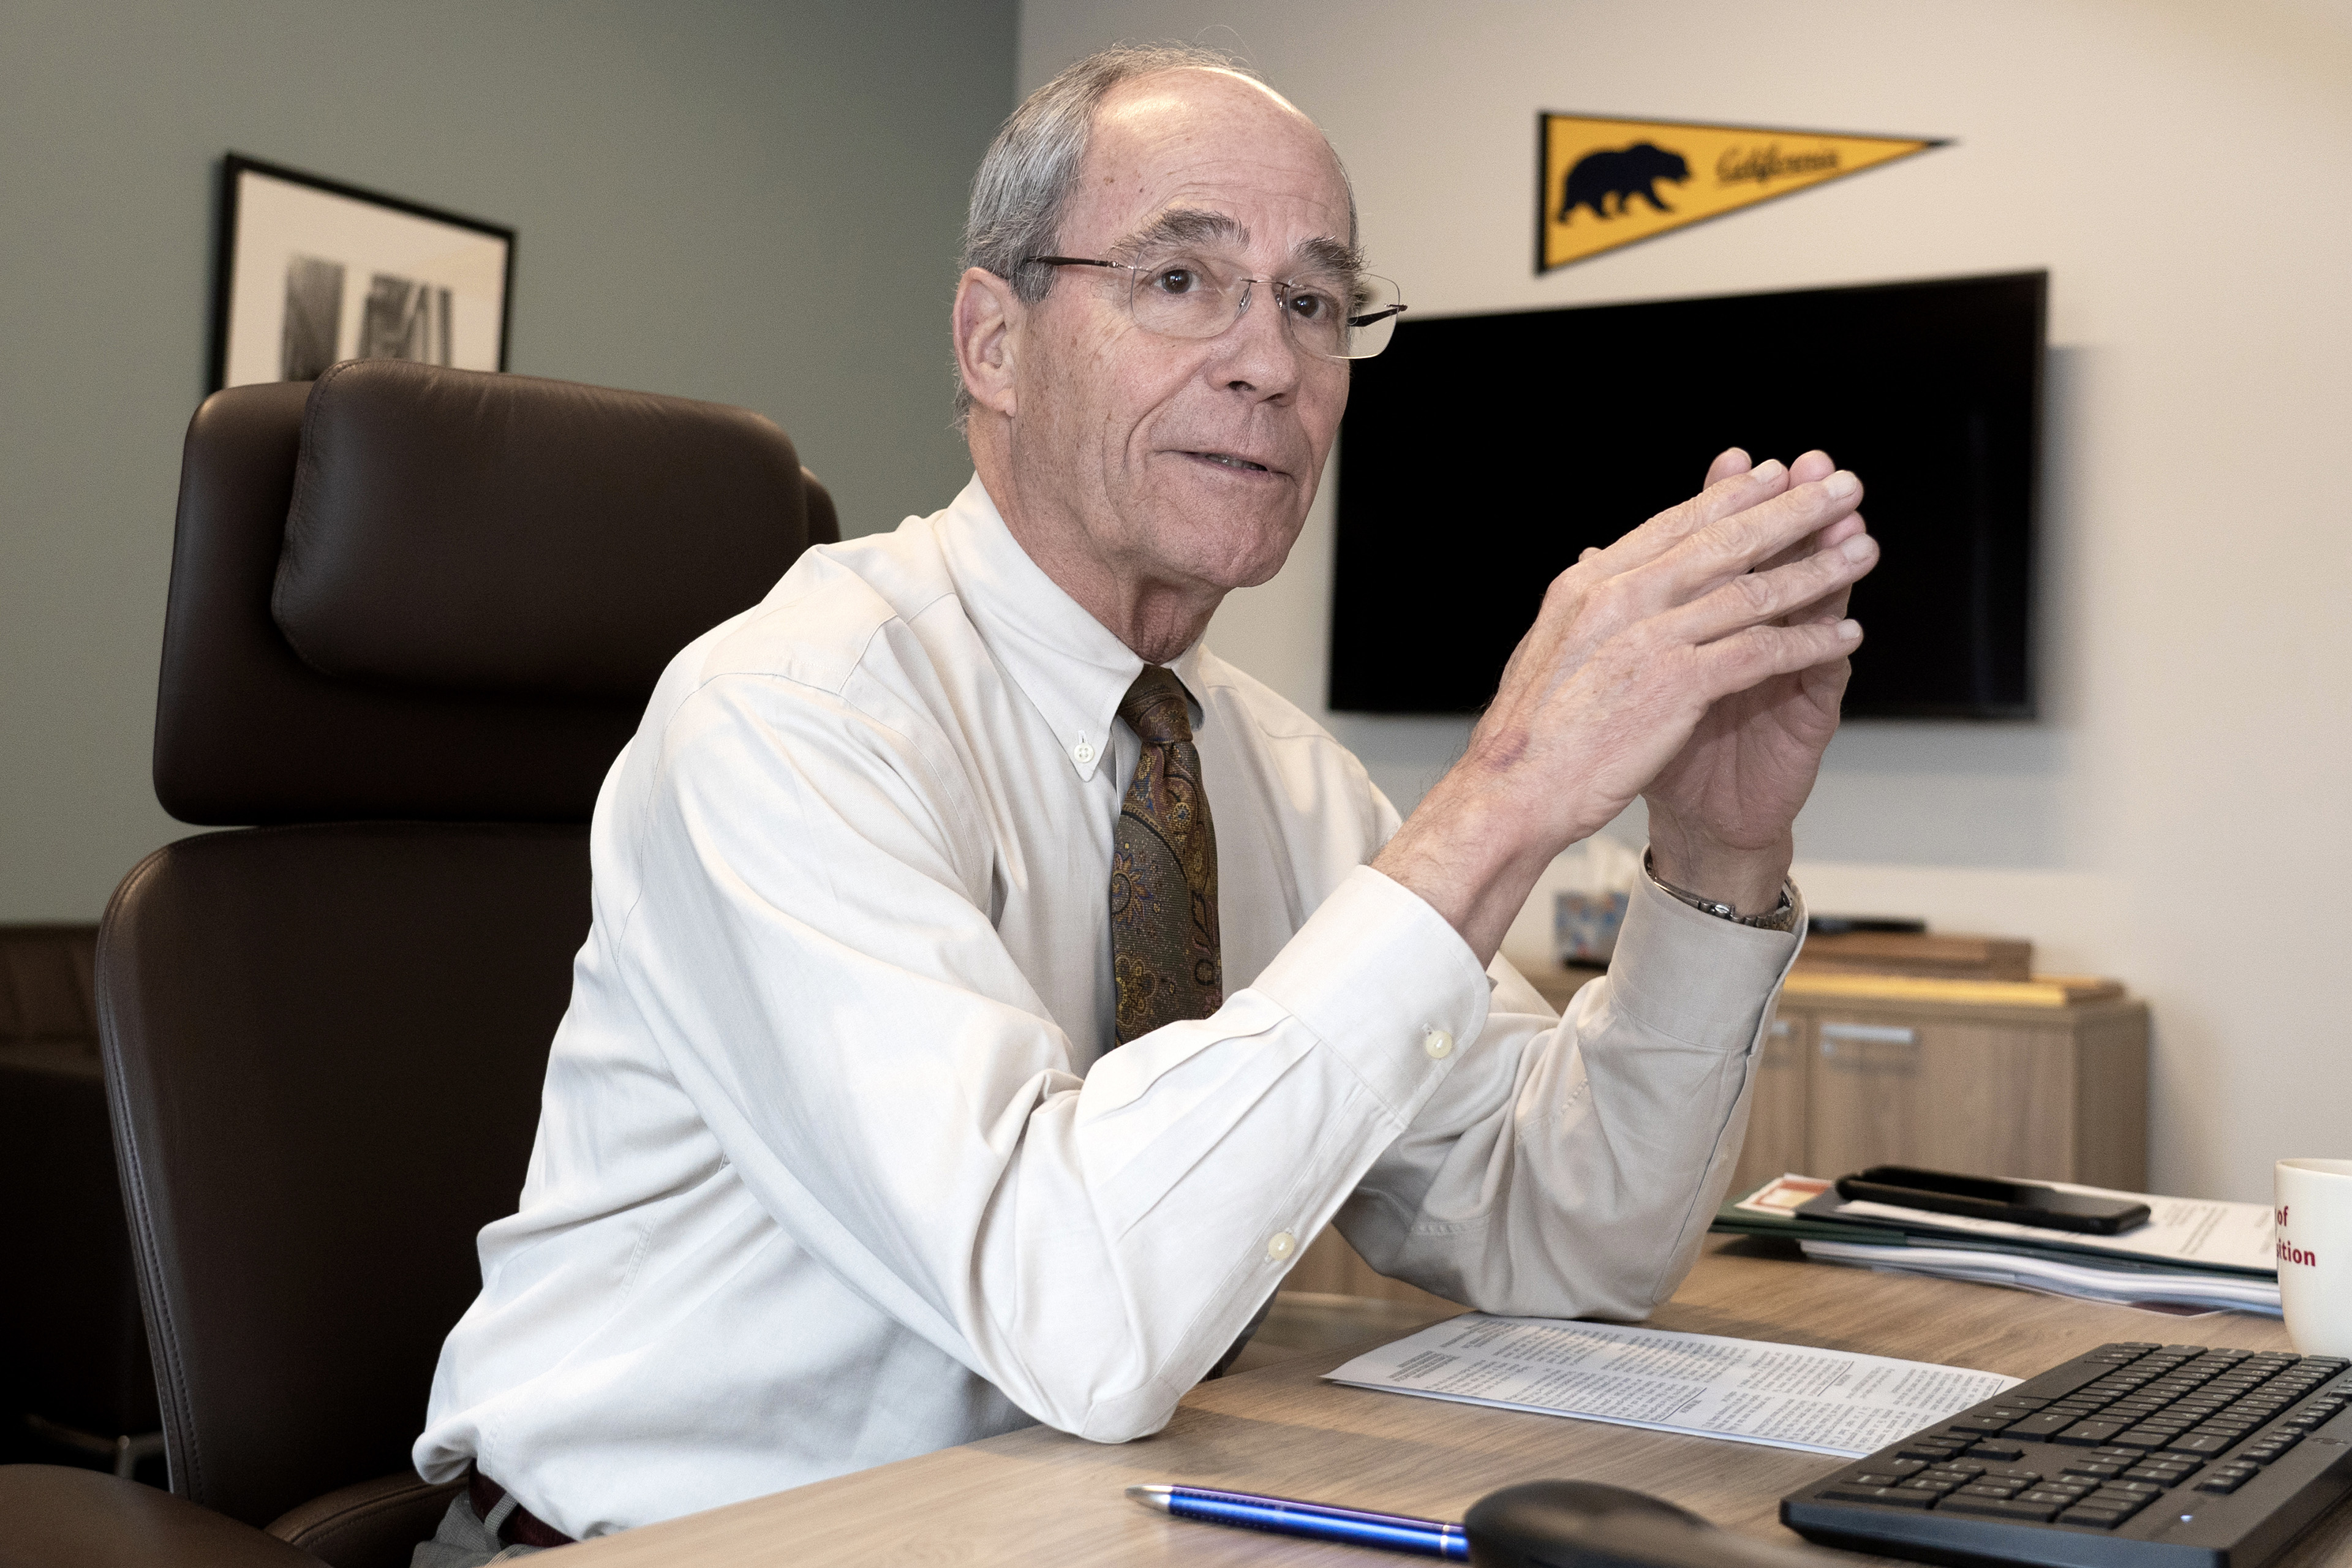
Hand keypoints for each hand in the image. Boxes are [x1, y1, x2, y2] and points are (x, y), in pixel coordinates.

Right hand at [1372, 454, 1873, 963]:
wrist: (1511, 792)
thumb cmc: (1528, 731)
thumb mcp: (1548, 645)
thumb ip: (1584, 601)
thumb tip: (1592, 558)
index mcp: (1588, 584)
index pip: (1672, 526)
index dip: (1729, 498)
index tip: (1771, 475)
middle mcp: (1620, 597)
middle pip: (1722, 542)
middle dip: (1790, 511)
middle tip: (1839, 485)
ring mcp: (1649, 637)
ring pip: (1752, 591)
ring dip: (1817, 570)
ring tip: (1862, 550)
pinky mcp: (1677, 683)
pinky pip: (1761, 651)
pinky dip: (1809, 642)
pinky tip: (1845, 634)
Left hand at [1643, 448, 1871, 912]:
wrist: (1692, 818)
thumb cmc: (1659, 741)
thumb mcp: (1633, 672)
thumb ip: (1623, 613)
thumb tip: (1591, 554)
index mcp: (1711, 615)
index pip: (1724, 545)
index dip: (1729, 502)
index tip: (1734, 458)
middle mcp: (1753, 631)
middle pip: (1779, 559)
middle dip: (1792, 511)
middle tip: (1810, 466)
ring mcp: (1786, 666)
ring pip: (1814, 604)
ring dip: (1830, 562)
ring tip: (1845, 522)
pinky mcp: (1806, 712)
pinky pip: (1823, 675)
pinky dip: (1831, 648)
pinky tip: (1845, 623)